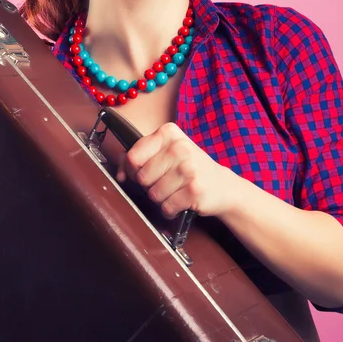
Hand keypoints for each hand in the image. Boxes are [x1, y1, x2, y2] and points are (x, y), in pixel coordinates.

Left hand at [116, 122, 236, 218]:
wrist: (222, 185)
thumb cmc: (189, 167)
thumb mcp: (166, 153)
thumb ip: (140, 157)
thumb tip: (120, 171)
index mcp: (168, 133)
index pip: (133, 156)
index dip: (133, 170)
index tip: (143, 172)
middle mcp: (179, 147)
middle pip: (142, 177)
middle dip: (150, 185)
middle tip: (165, 182)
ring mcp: (189, 168)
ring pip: (153, 194)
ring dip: (161, 199)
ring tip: (174, 191)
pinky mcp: (195, 190)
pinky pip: (167, 207)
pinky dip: (170, 210)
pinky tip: (180, 201)